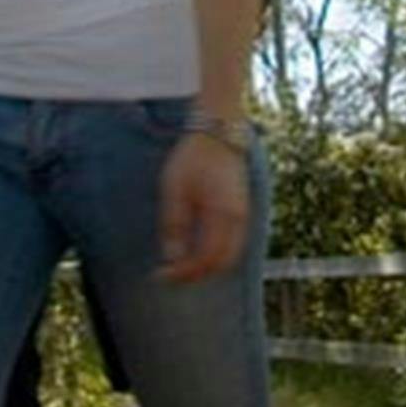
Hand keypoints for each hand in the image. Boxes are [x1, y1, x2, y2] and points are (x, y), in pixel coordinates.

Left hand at [157, 132, 249, 283]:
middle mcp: (239, 220)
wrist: (218, 132)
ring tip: (181, 265)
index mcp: (222, 215)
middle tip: (171, 275)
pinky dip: (216, 255)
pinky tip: (196, 250)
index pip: (205, 259)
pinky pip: (233, 244)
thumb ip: (174, 226)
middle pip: (222, 264)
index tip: (161, 275)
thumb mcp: (175, 189)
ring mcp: (244, 216)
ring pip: (230, 256)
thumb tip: (171, 259)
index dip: (183, 272)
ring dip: (207, 266)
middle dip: (196, 274)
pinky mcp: (242, 211)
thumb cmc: (193, 157)